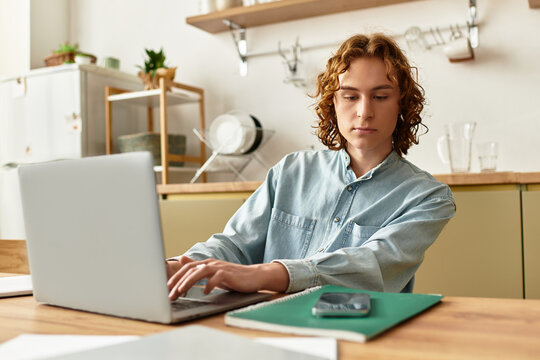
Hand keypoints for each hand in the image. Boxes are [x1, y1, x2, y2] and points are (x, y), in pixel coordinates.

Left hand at [166, 258, 288, 300]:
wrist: (254, 276)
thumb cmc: (233, 276)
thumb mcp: (213, 272)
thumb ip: (198, 267)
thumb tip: (182, 259)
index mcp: (206, 264)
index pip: (187, 268)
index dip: (176, 277)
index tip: (167, 289)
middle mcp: (212, 263)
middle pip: (191, 270)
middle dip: (178, 282)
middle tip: (170, 294)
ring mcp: (220, 268)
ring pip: (200, 272)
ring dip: (189, 282)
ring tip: (181, 292)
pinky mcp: (229, 274)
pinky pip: (217, 278)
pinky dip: (210, 284)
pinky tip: (205, 292)